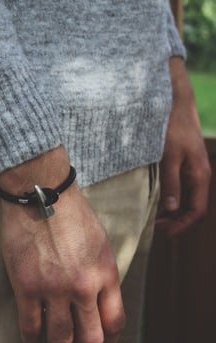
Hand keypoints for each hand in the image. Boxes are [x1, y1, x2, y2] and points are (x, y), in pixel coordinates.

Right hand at [0, 147, 124, 342]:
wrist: (42, 194)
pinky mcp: (26, 286)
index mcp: (105, 273)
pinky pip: (30, 328)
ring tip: (52, 332)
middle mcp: (83, 286)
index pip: (115, 323)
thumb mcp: (102, 243)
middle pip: (90, 339)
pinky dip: (32, 337)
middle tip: (74, 336)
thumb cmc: (73, 215)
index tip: (101, 339)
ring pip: (60, 340)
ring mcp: (54, 288)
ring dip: (57, 342)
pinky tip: (32, 330)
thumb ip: (104, 275)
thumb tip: (101, 302)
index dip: (109, 339)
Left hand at [156, 58, 210, 235]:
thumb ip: (171, 182)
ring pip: (184, 199)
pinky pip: (178, 187)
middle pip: (191, 208)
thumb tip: (171, 209)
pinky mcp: (181, 163)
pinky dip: (168, 198)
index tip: (161, 232)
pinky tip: (154, 200)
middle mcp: (198, 175)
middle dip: (175, 221)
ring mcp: (190, 169)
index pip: (196, 211)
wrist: (174, 101)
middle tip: (153, 227)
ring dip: (171, 211)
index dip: (180, 225)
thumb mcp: (169, 156)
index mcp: (200, 175)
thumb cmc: (172, 127)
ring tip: (153, 218)